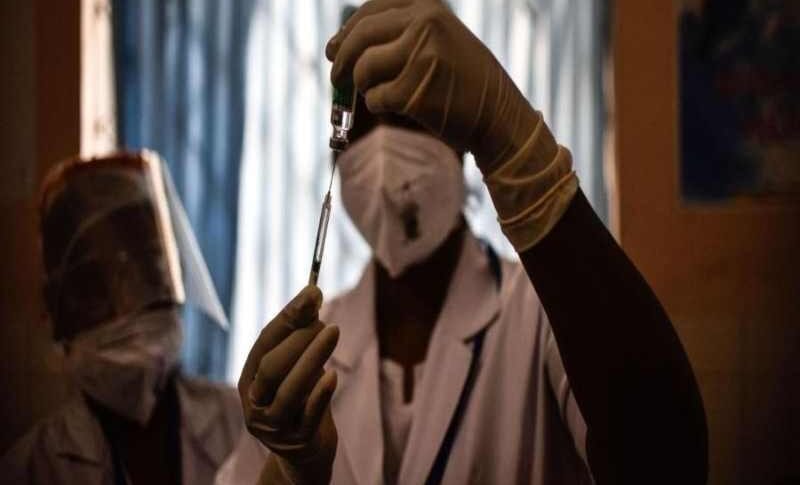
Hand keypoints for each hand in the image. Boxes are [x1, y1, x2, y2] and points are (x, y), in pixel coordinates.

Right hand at [238, 285, 338, 483]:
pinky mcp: (298, 440)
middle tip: (325, 319)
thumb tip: (312, 298)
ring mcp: (275, 426)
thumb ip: (302, 338)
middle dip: (298, 337)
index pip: (263, 343)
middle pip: (271, 367)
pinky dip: (320, 393)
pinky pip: (308, 414)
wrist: (306, 452)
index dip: (288, 317)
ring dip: (312, 357)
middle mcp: (255, 404)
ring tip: (333, 332)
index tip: (312, 292)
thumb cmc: (303, 400)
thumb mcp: (299, 369)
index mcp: (250, 381)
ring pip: (289, 390)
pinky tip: (333, 374)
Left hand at [326, 0, 540, 168]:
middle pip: (361, 36)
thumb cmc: (466, 83)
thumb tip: (342, 45)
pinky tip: (399, 107)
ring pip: (364, 68)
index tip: (333, 48)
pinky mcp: (414, 91)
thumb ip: (402, 34)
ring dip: (363, 86)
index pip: (372, 11)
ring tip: (380, 94)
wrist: (499, 117)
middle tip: (336, 78)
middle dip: (342, 59)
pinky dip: (378, 106)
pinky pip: (375, 98)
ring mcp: (420, 57)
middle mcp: (424, 25)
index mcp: (429, 8)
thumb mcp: (442, 40)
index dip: (346, 31)